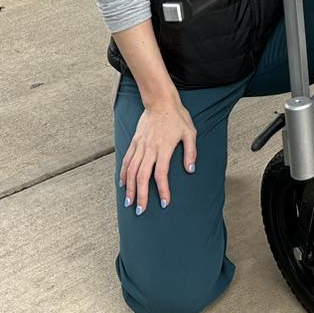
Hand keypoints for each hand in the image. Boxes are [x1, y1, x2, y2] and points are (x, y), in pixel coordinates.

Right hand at [121, 91, 197, 212]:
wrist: (160, 102)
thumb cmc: (178, 117)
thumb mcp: (190, 133)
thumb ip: (191, 152)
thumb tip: (191, 170)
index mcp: (164, 148)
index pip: (161, 174)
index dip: (162, 190)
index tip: (163, 203)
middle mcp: (149, 149)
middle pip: (142, 177)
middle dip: (140, 195)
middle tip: (141, 210)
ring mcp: (140, 146)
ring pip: (131, 171)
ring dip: (129, 188)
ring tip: (128, 202)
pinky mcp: (134, 142)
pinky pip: (126, 160)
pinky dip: (123, 174)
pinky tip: (122, 184)